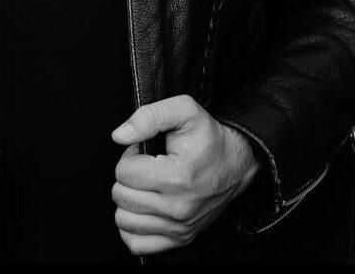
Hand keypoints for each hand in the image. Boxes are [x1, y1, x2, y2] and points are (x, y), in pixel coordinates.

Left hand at [110, 94, 259, 256]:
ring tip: (145, 186)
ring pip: (124, 220)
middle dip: (127, 177)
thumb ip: (148, 116)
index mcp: (177, 177)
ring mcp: (179, 226)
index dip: (129, 157)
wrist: (235, 164)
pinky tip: (143, 207)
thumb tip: (119, 135)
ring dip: (128, 200)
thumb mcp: (183, 110)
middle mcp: (178, 207)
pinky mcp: (180, 238)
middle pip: (121, 196)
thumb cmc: (209, 138)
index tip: (144, 153)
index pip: (124, 173)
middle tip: (145, 167)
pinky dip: (132, 226)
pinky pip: (136, 243)